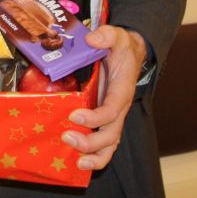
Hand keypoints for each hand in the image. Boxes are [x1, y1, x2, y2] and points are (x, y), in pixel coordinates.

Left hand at [61, 25, 146, 170]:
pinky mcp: (104, 119)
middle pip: (110, 134)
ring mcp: (112, 116)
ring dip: (94, 156)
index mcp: (121, 91)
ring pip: (109, 145)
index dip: (95, 117)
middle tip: (67, 137)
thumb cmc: (121, 48)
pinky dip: (93, 156)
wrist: (129, 54)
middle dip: (91, 142)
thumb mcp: (117, 35)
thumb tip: (92, 40)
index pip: (112, 110)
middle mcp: (118, 108)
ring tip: (76, 162)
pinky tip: (76, 162)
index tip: (74, 115)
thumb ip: (106, 35)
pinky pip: (103, 144)